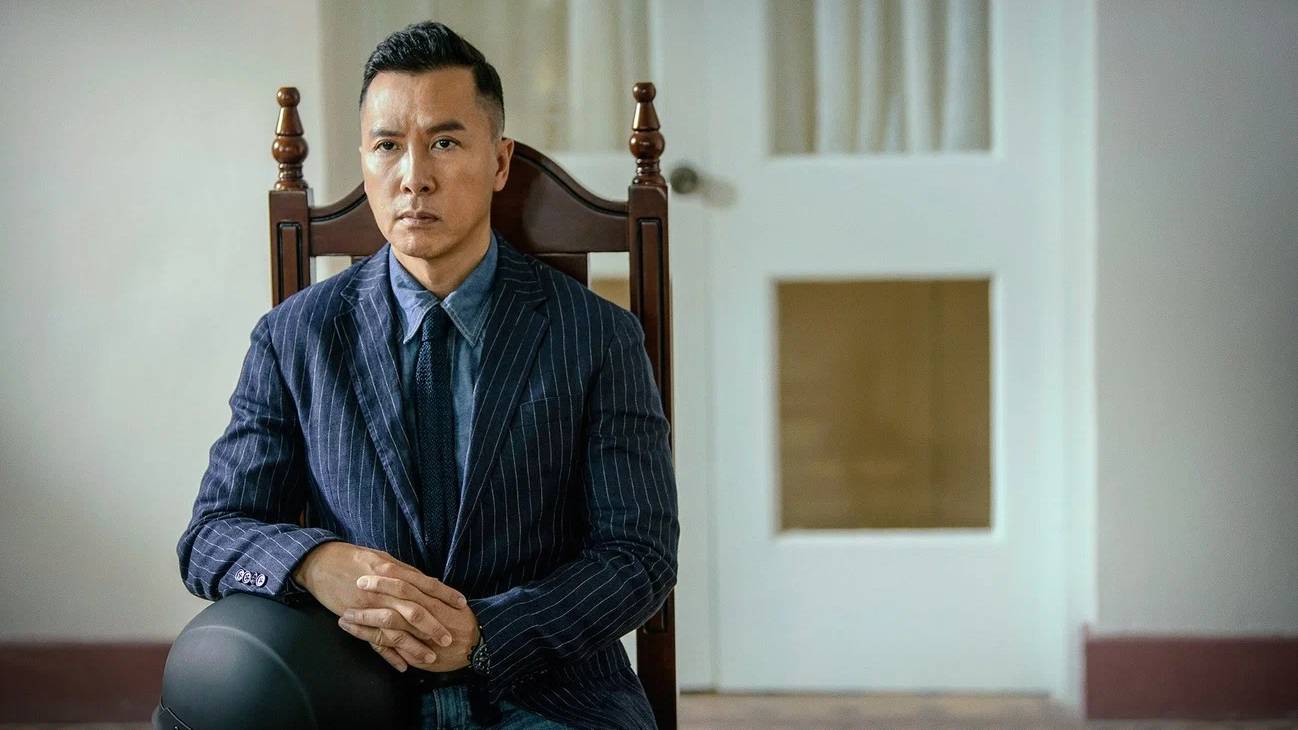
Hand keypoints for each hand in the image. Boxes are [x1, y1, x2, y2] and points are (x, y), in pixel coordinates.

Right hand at [292, 542, 468, 671]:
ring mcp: (368, 605)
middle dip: (433, 626)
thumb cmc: (352, 558)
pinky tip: (401, 666)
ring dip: (413, 646)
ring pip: (396, 629)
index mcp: (392, 570)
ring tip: (429, 658)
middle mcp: (383, 588)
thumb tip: (427, 582)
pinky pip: (374, 640)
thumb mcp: (381, 558)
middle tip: (449, 639)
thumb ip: (404, 572)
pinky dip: (388, 655)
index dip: (445, 595)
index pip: (425, 584)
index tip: (462, 605)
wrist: (319, 563)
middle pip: (414, 610)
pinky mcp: (355, 618)